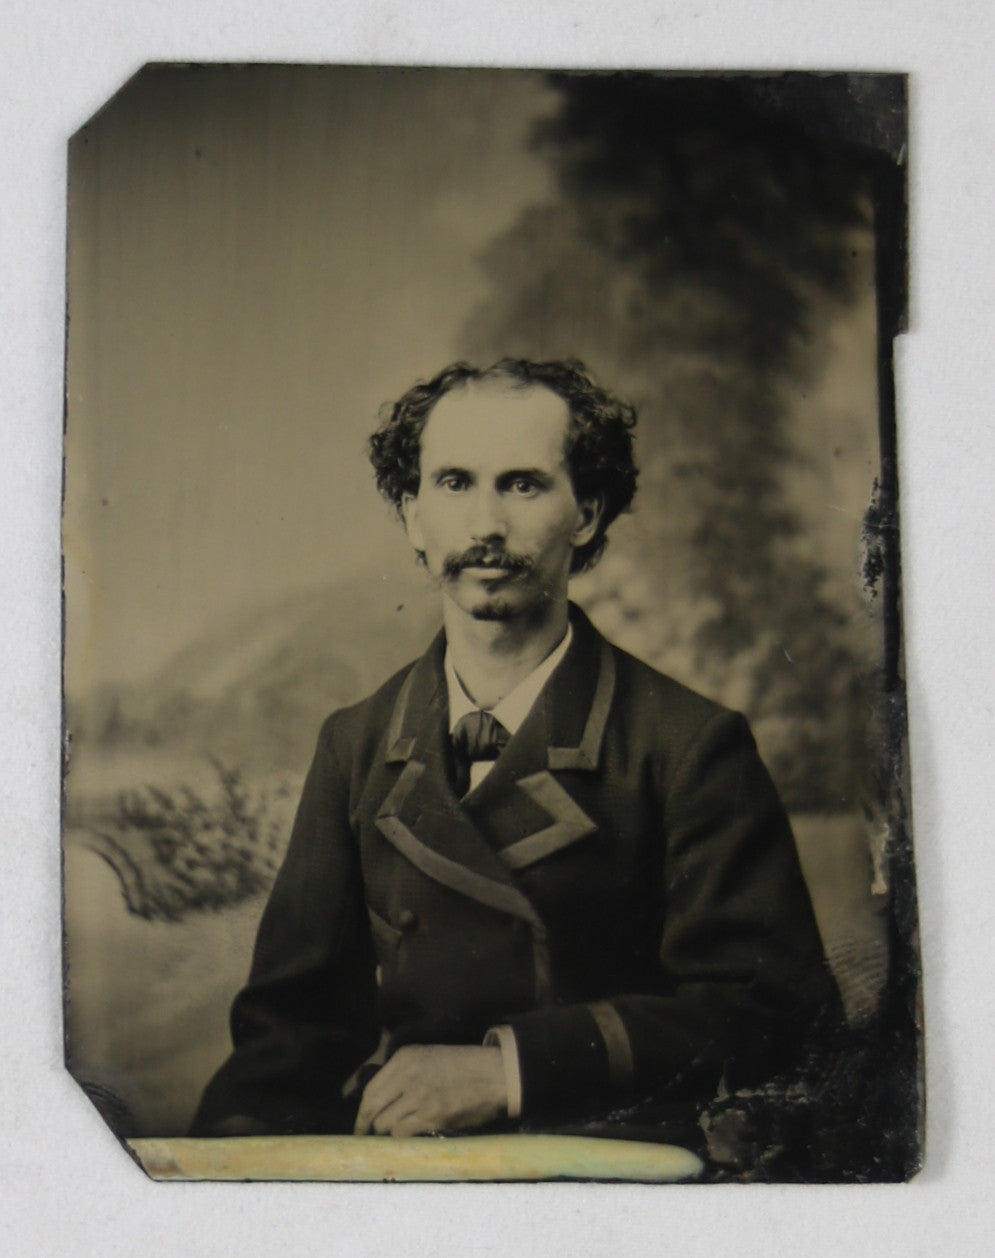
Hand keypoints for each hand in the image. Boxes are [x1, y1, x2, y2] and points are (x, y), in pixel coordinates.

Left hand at [353, 1044, 506, 1136]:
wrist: (495, 1076)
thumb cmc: (463, 1065)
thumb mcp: (428, 1055)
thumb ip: (401, 1071)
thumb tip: (379, 1095)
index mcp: (406, 1058)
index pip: (370, 1090)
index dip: (361, 1112)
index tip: (359, 1123)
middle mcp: (408, 1077)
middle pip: (373, 1110)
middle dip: (368, 1127)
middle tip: (367, 1137)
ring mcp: (420, 1099)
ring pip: (386, 1126)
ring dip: (387, 1134)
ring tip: (392, 1137)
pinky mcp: (432, 1119)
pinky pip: (404, 1135)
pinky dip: (403, 1140)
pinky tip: (408, 1139)